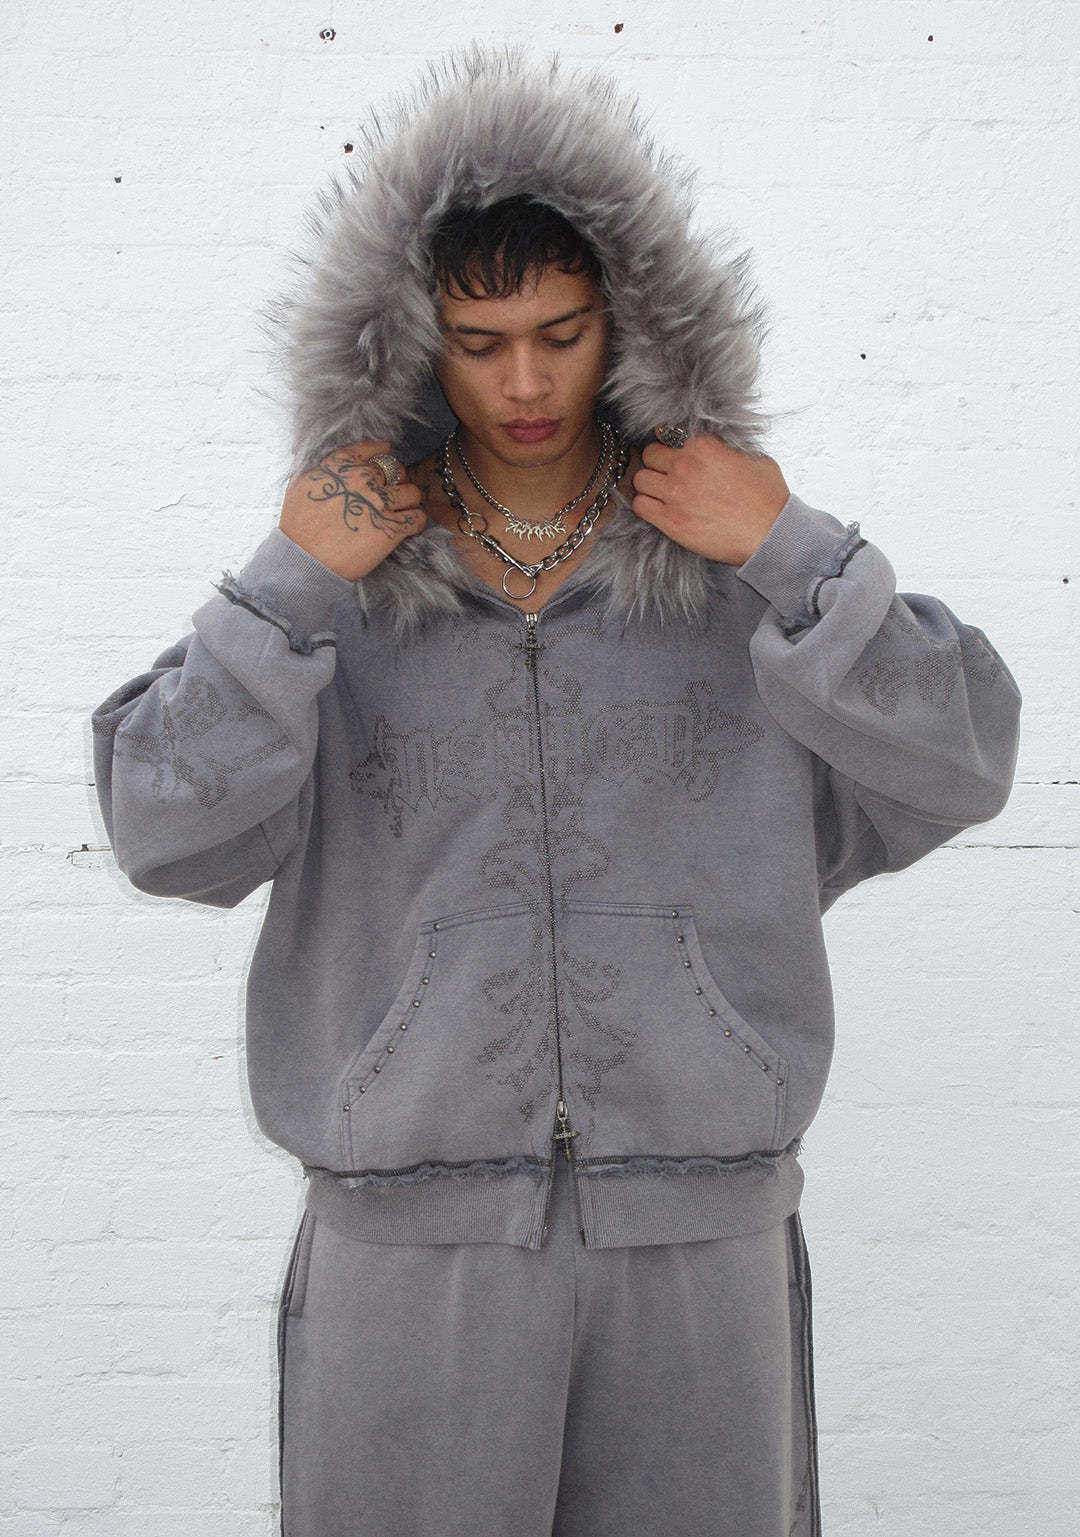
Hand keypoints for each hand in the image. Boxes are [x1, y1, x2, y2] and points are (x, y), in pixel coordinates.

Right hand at [279, 440, 426, 581]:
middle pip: (396, 470)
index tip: (382, 463)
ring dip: (408, 502)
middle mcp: (363, 478)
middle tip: (387, 496)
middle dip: (394, 482)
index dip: (381, 455)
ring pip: (412, 492)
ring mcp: (379, 503)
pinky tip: (404, 528)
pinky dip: (415, 522)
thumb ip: (321, 468)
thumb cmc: (297, 526)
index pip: (373, 449)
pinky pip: (418, 518)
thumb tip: (330, 461)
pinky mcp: (392, 528)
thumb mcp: (300, 483)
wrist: (305, 559)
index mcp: (341, 464)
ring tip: (398, 513)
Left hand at [630, 430, 789, 565]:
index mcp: (704, 445)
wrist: (770, 533)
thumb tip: (718, 446)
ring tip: (662, 493)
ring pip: (640, 480)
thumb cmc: (767, 498)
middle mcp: (685, 466)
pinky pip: (640, 506)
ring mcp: (675, 494)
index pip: (666, 434)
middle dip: (656, 463)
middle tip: (667, 475)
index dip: (669, 445)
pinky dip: (645, 505)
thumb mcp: (754, 458)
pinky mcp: (670, 521)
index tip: (674, 454)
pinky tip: (658, 509)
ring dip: (649, 485)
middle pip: (649, 454)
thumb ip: (727, 448)